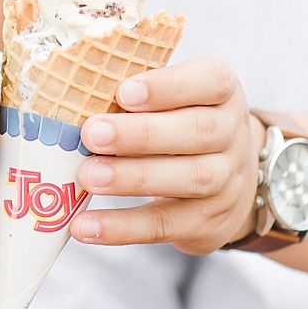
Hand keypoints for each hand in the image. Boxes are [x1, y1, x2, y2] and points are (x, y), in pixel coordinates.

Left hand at [69, 56, 264, 252]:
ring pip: (189, 178)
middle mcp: (233, 135)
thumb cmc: (184, 126)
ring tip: (87, 177)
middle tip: (93, 134)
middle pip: (199, 131)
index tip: (124, 92)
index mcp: (224, 93)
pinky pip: (165, 225)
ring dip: (134, 178)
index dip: (169, 86)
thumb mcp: (178, 100)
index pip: (211, 81)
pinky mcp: (207, 222)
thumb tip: (75, 95)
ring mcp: (227, 181)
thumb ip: (139, 95)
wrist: (232, 183)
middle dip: (142, 134)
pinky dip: (123, 227)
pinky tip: (86, 226)